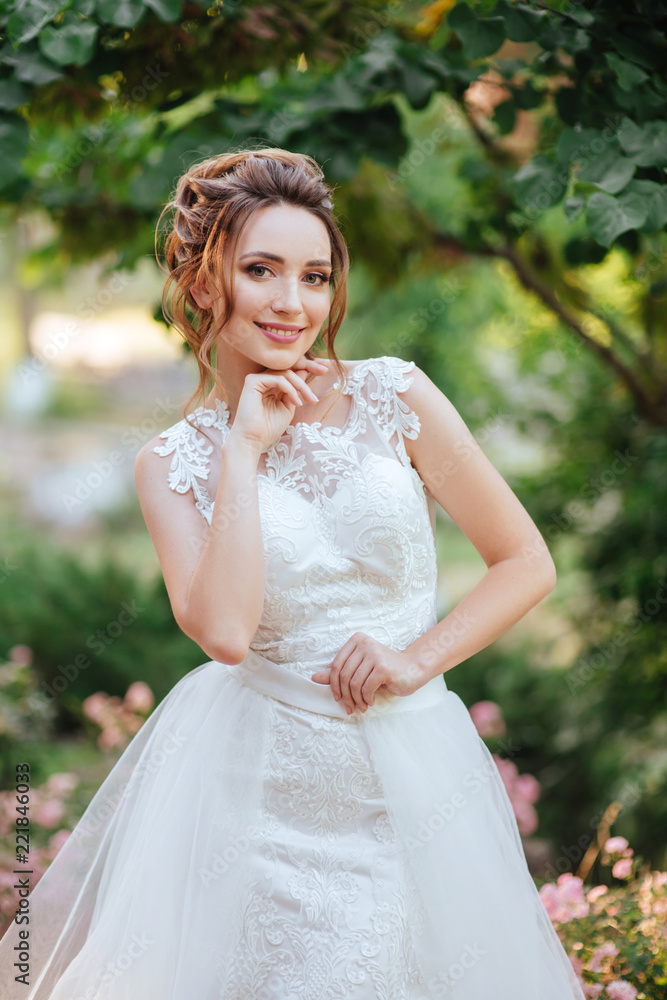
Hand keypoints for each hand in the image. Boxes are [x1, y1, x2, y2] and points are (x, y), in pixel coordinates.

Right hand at [226, 355, 328, 454]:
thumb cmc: (269, 428)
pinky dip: (290, 389)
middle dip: (309, 366)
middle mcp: (264, 379)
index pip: (291, 371)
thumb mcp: (289, 407)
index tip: (325, 370)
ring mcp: (257, 379)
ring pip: (286, 373)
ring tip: (310, 400)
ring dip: (302, 385)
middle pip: (289, 366)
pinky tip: (296, 402)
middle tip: (324, 370)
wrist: (253, 441)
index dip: (308, 367)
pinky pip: (278, 379)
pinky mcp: (252, 381)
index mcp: (272, 385)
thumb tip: (305, 371)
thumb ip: (295, 390)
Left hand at [310, 632, 425, 714]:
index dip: (333, 685)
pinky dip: (366, 698)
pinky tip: (371, 701)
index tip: (338, 698)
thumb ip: (339, 673)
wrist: (413, 669)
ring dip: (357, 699)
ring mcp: (374, 653)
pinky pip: (366, 687)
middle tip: (350, 707)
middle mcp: (364, 643)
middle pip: (343, 675)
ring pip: (354, 683)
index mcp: (356, 640)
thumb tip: (314, 678)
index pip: (335, 665)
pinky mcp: (383, 666)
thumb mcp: (360, 669)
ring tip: (362, 705)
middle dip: (345, 696)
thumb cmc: (385, 671)